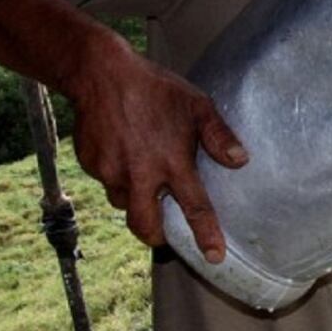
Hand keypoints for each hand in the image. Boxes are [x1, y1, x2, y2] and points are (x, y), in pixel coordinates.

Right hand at [67, 35, 247, 262]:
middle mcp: (140, 174)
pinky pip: (106, 181)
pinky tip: (122, 149)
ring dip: (135, 197)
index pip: (194, 208)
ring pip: (124, 202)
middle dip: (156, 236)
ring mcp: (111, 172)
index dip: (206, 235)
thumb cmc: (155, 88)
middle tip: (163, 230)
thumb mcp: (196, 105)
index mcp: (172, 162)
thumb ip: (219, 136)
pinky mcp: (91, 165)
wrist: (100, 73)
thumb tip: (240, 160)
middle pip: (146, 226)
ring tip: (142, 171)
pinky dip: (116, 174)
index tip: (215, 257)